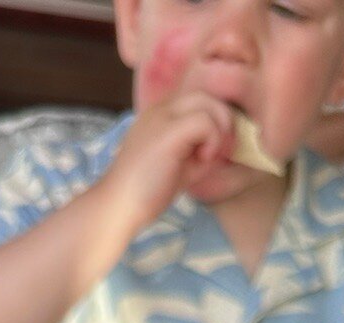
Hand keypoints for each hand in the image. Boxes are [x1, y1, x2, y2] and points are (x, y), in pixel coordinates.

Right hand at [101, 90, 235, 234]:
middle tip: (222, 150)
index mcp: (160, 116)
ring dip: (219, 128)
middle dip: (223, 120)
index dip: (213, 121)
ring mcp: (162, 116)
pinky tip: (202, 159)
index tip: (212, 151)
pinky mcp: (168, 130)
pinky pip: (205, 121)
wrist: (119, 207)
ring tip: (208, 156)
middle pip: (205, 95)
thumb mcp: (179, 168)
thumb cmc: (146, 194)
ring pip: (207, 102)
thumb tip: (224, 147)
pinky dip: (212, 139)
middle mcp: (160, 109)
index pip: (196, 102)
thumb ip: (199, 154)